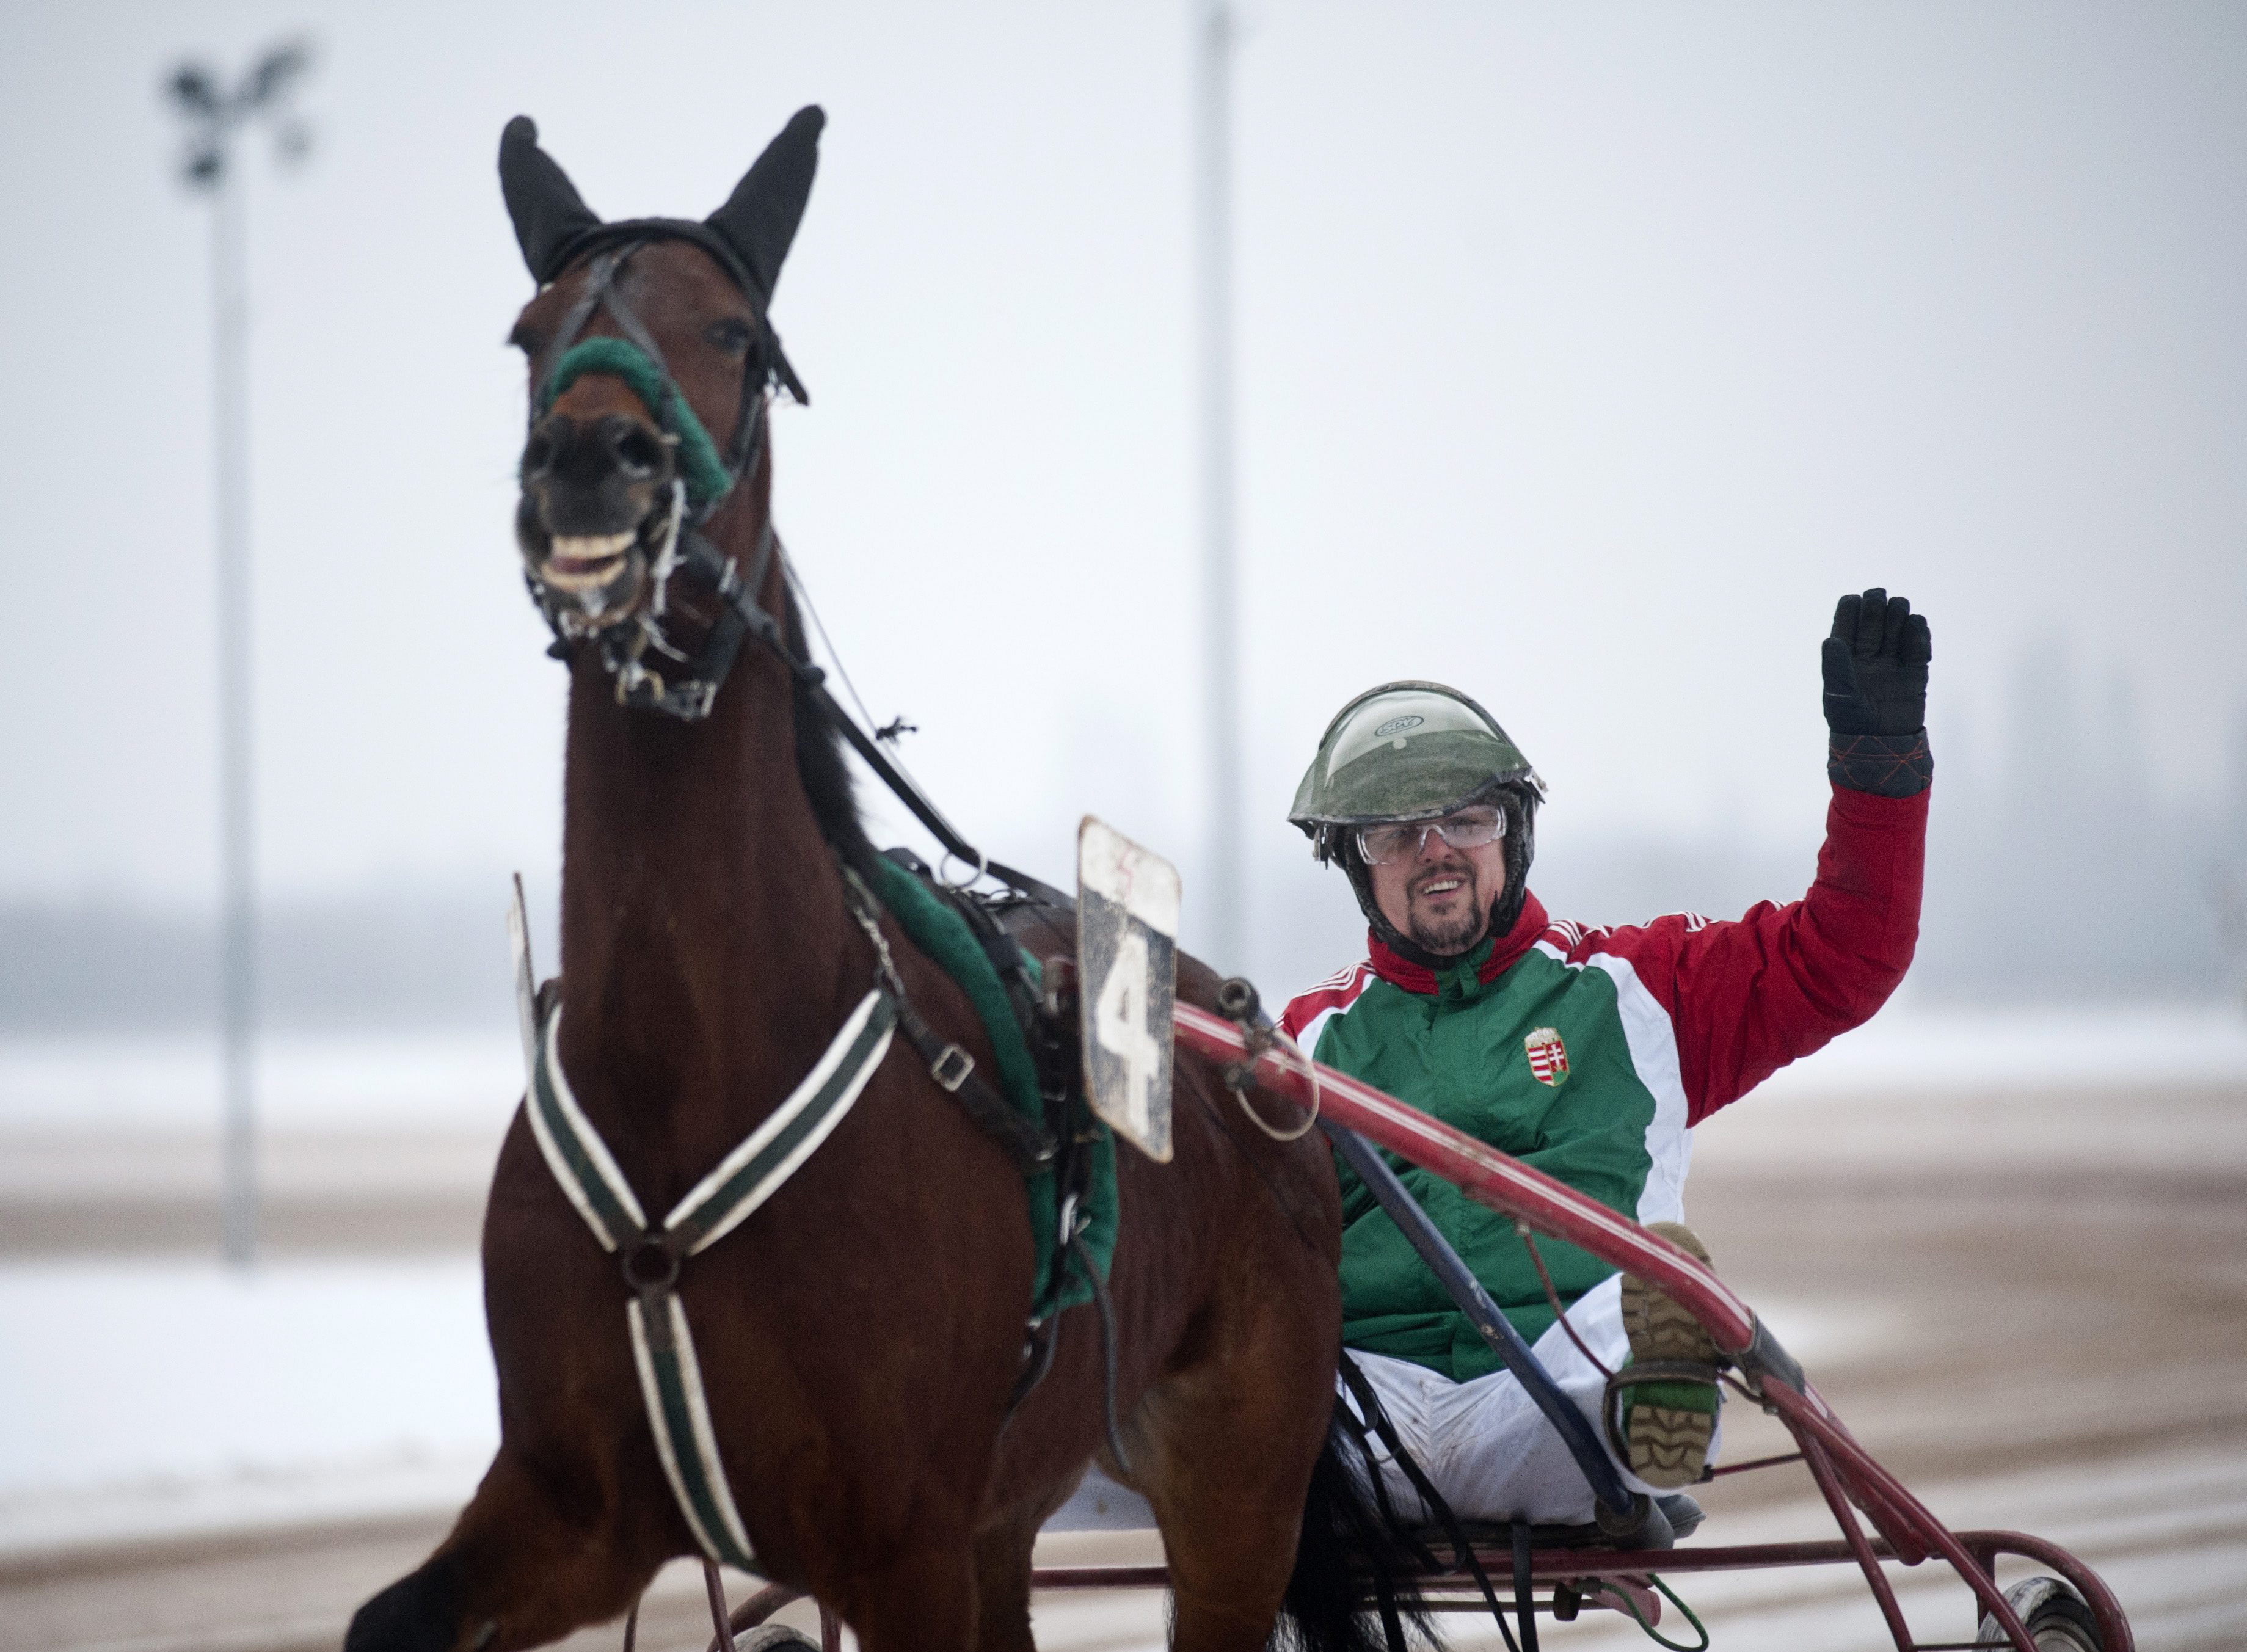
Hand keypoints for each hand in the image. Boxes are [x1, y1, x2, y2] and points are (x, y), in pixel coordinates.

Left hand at [1821, 589, 1929, 736]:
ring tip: (1898, 614)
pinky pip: (1918, 641)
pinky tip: (1914, 628)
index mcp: (1844, 654)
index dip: (1851, 606)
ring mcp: (1892, 658)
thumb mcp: (1839, 697)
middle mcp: (1868, 652)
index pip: (1847, 619)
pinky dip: (1918, 631)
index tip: (1855, 602)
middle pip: (1873, 615)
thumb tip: (1831, 640)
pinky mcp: (1916, 667)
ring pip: (1897, 622)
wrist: (1884, 743)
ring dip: (1897, 613)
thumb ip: (1836, 669)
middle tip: (1878, 600)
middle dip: (1876, 604)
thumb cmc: (1853, 722)